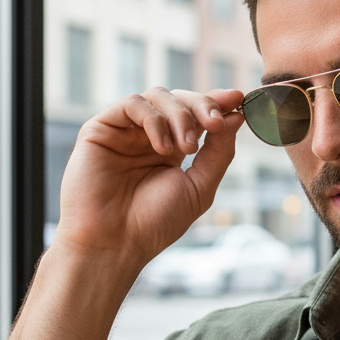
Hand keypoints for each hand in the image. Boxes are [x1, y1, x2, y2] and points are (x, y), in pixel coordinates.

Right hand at [55, 86, 244, 272]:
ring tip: (187, 147)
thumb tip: (236, 116)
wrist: (115, 242)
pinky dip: (154, 120)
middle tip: (216, 124)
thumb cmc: (155, 223)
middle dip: (203, 106)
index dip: (217, 103)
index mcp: (172, 149)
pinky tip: (162, 148)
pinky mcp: (101, 128)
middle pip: (180, 100)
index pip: (196, 115)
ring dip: (181, 116)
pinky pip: (132, 104)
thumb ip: (219, 151)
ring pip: (158, 96)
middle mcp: (148, 136)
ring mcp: (125, 131)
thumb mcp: (199, 187)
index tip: (238, 99)